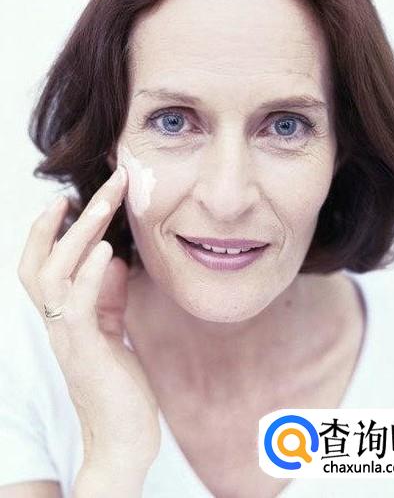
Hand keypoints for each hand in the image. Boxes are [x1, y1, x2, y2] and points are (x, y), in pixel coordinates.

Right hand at [17, 166, 160, 472]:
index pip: (42, 264)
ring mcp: (66, 336)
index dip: (49, 231)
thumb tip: (115, 260)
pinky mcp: (85, 351)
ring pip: (55, 275)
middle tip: (103, 185)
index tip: (71, 198)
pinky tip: (107, 251)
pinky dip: (91, 275)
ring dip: (80, 235)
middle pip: (43, 259)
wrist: (123, 436)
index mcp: (62, 315)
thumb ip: (108, 296)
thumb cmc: (118, 382)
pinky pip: (79, 306)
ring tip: (104, 204)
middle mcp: (55, 322)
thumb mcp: (112, 328)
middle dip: (66, 219)